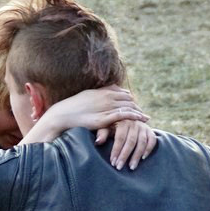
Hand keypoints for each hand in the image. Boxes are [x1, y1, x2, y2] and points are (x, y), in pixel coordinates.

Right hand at [23, 86, 147, 144]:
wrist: (64, 114)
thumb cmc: (74, 107)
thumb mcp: (88, 96)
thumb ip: (99, 94)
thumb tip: (107, 91)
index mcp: (103, 91)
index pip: (123, 93)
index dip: (130, 99)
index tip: (134, 106)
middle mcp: (107, 97)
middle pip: (128, 100)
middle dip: (136, 106)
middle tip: (143, 114)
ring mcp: (107, 107)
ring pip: (129, 106)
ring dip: (139, 111)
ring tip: (145, 118)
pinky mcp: (105, 118)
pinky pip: (124, 115)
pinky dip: (135, 116)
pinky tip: (141, 119)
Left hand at [95, 118, 156, 170]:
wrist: (126, 118)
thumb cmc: (113, 126)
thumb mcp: (106, 127)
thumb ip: (102, 133)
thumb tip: (98, 142)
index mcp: (123, 121)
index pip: (120, 138)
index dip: (116, 151)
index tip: (113, 162)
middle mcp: (134, 123)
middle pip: (131, 141)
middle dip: (125, 156)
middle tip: (119, 167)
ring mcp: (143, 127)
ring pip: (142, 142)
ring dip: (137, 156)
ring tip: (131, 167)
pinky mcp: (150, 131)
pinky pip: (152, 141)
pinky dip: (149, 149)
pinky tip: (143, 158)